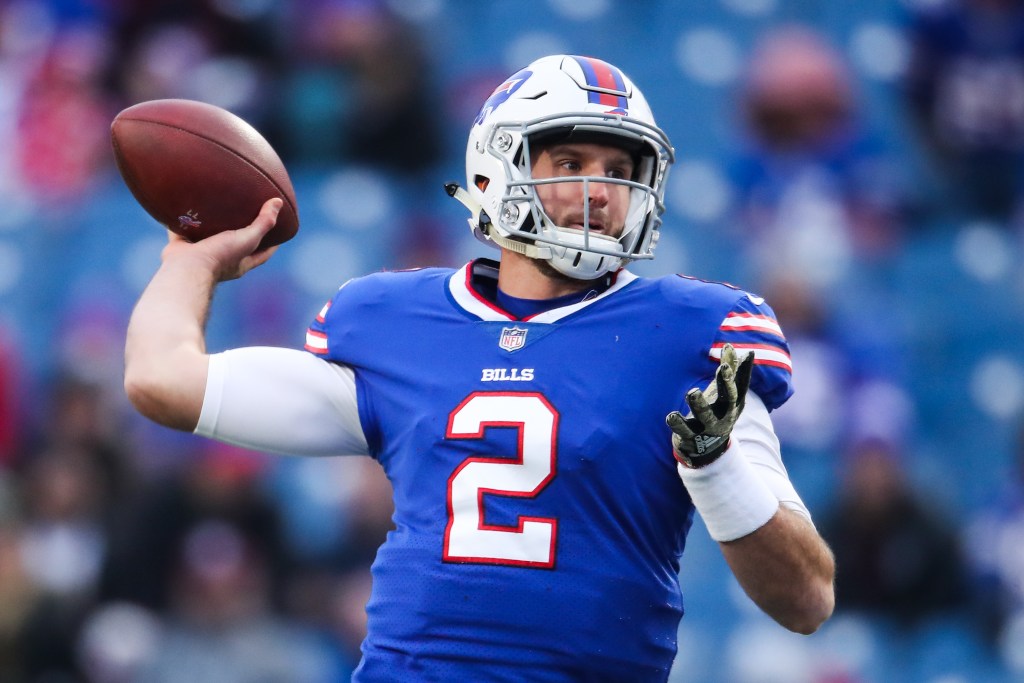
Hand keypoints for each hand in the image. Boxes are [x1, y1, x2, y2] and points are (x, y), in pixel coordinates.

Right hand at [161, 198, 281, 281]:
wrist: (186, 267)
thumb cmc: (220, 256)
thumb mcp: (247, 239)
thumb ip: (263, 223)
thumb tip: (278, 203)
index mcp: (240, 263)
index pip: (262, 254)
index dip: (272, 245)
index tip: (279, 233)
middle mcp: (222, 260)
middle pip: (235, 245)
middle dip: (240, 233)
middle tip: (246, 214)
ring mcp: (201, 254)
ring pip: (208, 237)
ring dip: (212, 226)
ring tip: (216, 207)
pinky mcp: (182, 246)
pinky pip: (183, 231)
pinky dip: (184, 221)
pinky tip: (185, 206)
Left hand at [666, 343, 753, 468]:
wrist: (709, 448)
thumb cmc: (718, 412)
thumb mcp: (725, 393)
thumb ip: (730, 371)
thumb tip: (737, 347)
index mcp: (733, 403)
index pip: (737, 386)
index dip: (735, 373)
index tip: (729, 355)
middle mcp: (723, 415)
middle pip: (728, 400)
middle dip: (726, 384)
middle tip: (723, 368)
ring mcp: (708, 427)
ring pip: (706, 416)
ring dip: (700, 404)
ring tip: (693, 392)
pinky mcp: (690, 436)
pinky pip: (683, 430)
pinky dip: (677, 423)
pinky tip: (671, 416)